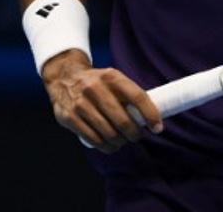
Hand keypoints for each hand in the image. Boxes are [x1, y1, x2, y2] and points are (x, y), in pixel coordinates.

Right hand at [41, 50, 162, 152]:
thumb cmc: (97, 83)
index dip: (151, 115)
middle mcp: (95, 88)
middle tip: (135, 136)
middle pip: (123, 121)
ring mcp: (80, 103)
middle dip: (134, 134)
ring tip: (121, 141)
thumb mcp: (113, 79)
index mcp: (111, 77)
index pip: (138, 97)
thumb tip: (153, 118)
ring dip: (119, 142)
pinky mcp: (69, 117)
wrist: (64, 76)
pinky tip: (108, 144)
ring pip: (109, 134)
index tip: (158, 128)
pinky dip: (105, 146)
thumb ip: (130, 95)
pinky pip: (93, 140)